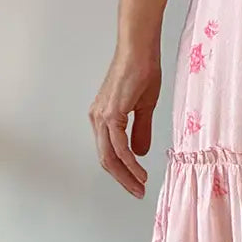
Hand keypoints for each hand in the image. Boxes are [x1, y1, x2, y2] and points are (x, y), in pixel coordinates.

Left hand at [88, 45, 159, 197]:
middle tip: (137, 191)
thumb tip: (140, 153)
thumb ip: (140, 131)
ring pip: (110, 156)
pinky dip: (129, 162)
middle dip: (122, 179)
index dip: (122, 170)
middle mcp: (97, 118)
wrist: (140, 50)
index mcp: (103, 117)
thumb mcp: (144, 106)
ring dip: (126, 174)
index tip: (136, 183)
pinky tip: (140, 170)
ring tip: (140, 185)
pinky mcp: (111, 113)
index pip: (109, 152)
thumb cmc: (142, 70)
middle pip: (106, 159)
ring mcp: (102, 116)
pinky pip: (119, 146)